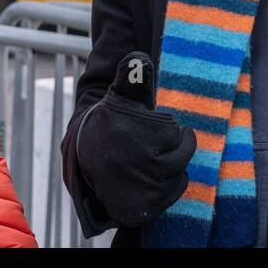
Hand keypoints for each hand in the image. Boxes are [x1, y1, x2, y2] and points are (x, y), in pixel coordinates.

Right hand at [76, 51, 196, 227]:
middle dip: (175, 146)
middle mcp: (124, 163)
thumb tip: (138, 58)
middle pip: (179, 156)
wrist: (88, 160)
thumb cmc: (113, 122)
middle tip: (161, 142)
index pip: (172, 133)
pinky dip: (173, 184)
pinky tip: (157, 175)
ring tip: (156, 157)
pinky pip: (173, 193)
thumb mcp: (121, 95)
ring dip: (174, 165)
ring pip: (179, 175)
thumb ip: (133, 76)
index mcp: (122, 132)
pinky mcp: (137, 209)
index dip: (166, 128)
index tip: (149, 127)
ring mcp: (131, 188)